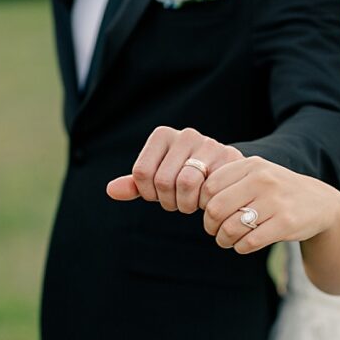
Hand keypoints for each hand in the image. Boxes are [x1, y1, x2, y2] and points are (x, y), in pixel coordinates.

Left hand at [106, 126, 243, 212]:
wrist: (224, 172)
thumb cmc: (185, 176)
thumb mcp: (158, 179)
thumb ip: (136, 184)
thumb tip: (111, 190)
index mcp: (163, 135)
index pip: (142, 173)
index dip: (148, 193)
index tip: (158, 195)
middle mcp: (186, 135)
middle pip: (162, 180)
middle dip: (168, 201)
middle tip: (177, 202)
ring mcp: (209, 145)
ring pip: (185, 184)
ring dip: (186, 203)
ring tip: (191, 202)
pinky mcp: (228, 159)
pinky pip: (208, 189)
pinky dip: (204, 202)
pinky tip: (207, 200)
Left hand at [199, 156, 339, 253]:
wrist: (320, 203)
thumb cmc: (278, 191)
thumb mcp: (257, 174)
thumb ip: (229, 180)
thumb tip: (193, 197)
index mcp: (251, 165)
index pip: (209, 187)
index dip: (202, 204)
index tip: (210, 211)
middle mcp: (263, 180)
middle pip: (215, 209)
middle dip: (209, 225)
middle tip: (214, 230)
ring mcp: (275, 202)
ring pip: (230, 228)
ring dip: (223, 239)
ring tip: (227, 239)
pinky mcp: (286, 223)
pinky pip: (249, 242)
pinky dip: (240, 247)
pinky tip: (244, 244)